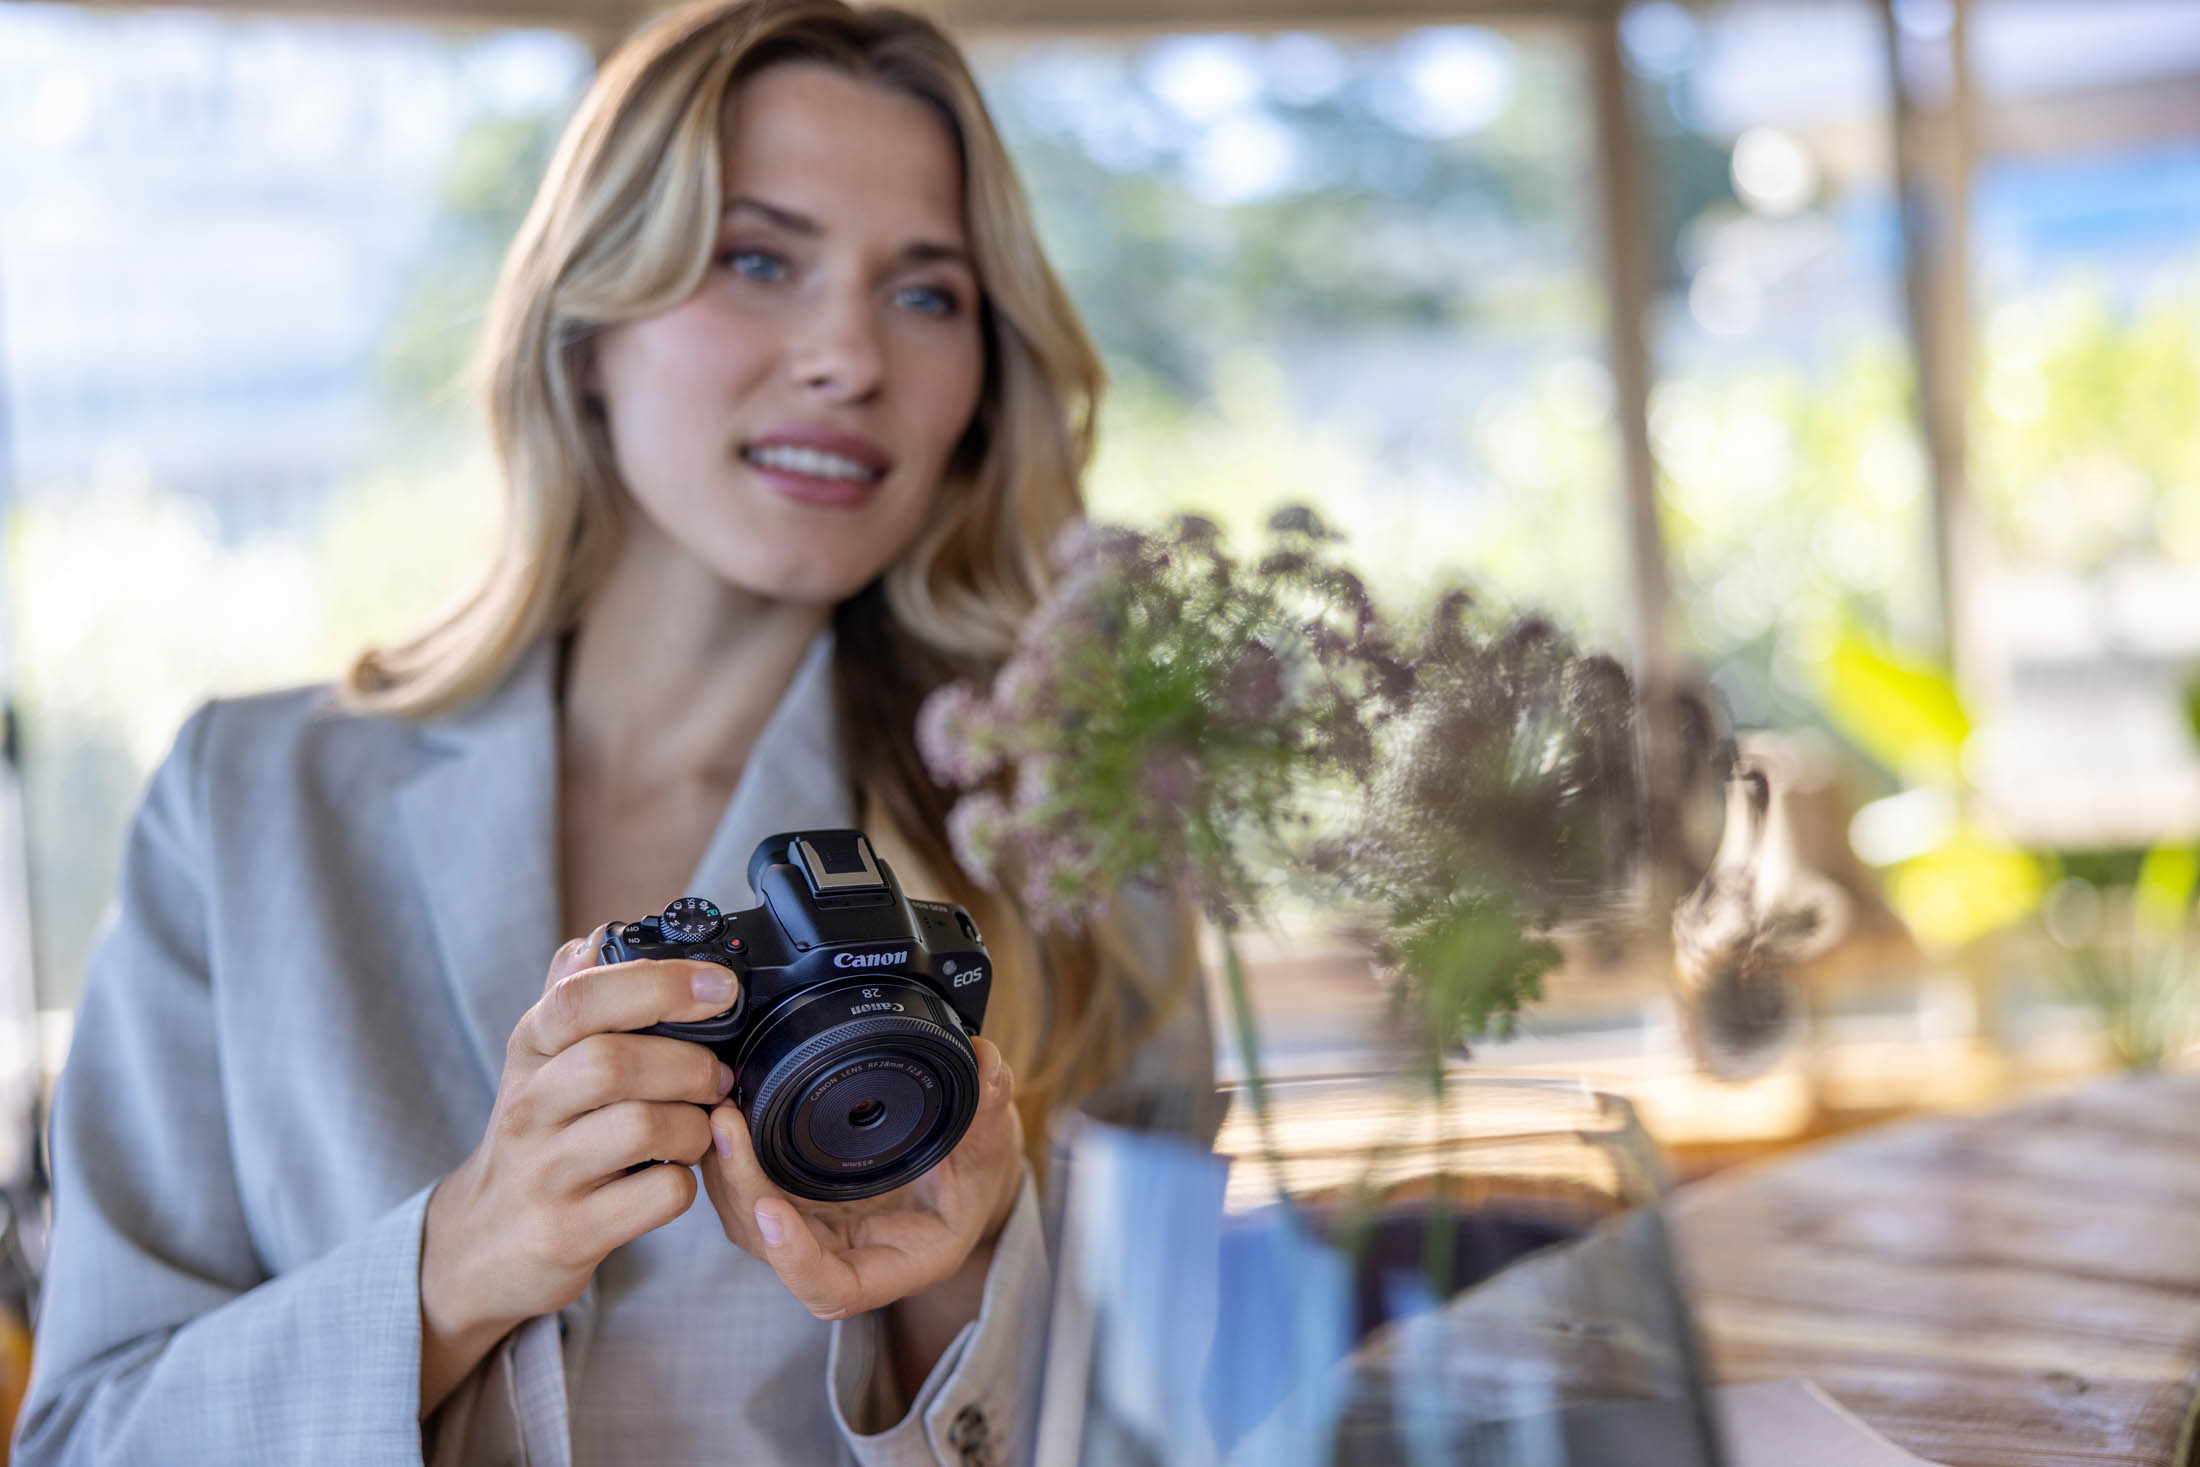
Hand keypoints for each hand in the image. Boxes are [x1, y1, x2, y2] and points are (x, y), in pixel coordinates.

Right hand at [417, 928, 739, 1414]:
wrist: (485, 1244)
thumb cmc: (537, 1137)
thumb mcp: (541, 1064)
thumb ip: (572, 998)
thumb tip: (602, 936)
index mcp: (531, 1051)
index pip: (577, 999)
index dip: (657, 984)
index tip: (719, 986)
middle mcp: (529, 1109)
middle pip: (613, 1062)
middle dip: (689, 1063)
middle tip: (717, 1076)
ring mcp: (546, 1175)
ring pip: (641, 1127)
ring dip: (696, 1123)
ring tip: (700, 1127)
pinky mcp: (569, 1233)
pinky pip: (657, 1196)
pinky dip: (687, 1182)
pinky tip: (677, 1175)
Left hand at [698, 1037, 1022, 1354]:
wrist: (961, 1169)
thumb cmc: (977, 1169)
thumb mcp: (992, 1143)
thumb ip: (988, 1110)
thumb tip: (984, 1060)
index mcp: (899, 1261)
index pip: (834, 1287)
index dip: (795, 1260)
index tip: (773, 1209)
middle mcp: (846, 1255)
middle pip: (772, 1248)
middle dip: (741, 1191)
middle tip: (728, 1124)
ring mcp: (814, 1228)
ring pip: (749, 1221)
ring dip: (725, 1175)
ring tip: (722, 1112)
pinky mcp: (795, 1199)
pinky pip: (748, 1193)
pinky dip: (730, 1161)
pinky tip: (725, 1115)